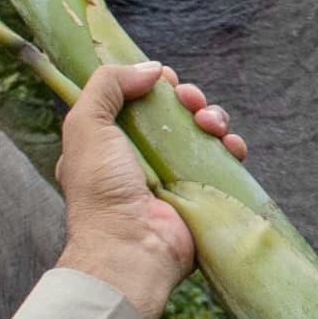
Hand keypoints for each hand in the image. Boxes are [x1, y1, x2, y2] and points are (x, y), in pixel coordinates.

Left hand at [53, 59, 243, 318]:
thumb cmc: (101, 190)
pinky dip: (232, 147)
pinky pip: (224, 162)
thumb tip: (151, 69)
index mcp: (110, 143)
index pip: (138, 102)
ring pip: (203, 133)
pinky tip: (230, 145)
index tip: (163, 81)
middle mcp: (142, 158)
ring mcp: (174, 176)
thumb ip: (108, 85)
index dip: (154, 86)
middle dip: (188, 98)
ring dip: (212, 118)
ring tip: (210, 125)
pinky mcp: (202, 194)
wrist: (130, 249)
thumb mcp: (85, 125)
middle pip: (175, 113)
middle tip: (190, 101)